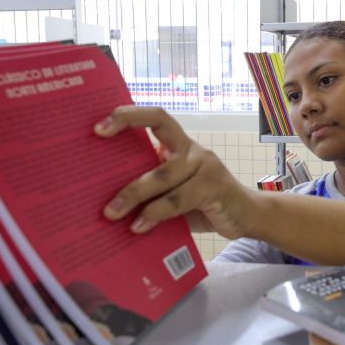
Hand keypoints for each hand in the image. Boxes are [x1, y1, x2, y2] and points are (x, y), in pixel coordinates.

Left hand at [94, 106, 253, 237]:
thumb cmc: (203, 204)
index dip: (128, 116)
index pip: (156, 117)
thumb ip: (152, 188)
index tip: (98, 129)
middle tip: (100, 184)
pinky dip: (155, 214)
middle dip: (126, 148)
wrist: (246, 216)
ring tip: (112, 214)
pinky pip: (178, 199)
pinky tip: (139, 227)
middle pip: (158, 140)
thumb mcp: (174, 192)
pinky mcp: (214, 187)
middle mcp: (192, 150)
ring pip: (164, 174)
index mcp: (180, 145)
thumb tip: (106, 200)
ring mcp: (205, 166)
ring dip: (134, 195)